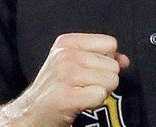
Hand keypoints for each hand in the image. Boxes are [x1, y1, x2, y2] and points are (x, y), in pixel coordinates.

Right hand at [1, 33, 130, 126]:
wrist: (31, 112)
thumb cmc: (55, 88)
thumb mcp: (73, 63)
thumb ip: (101, 56)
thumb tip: (124, 60)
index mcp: (67, 42)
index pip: (110, 43)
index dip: (107, 60)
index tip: (93, 70)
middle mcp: (65, 55)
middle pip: (112, 65)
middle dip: (104, 79)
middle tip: (84, 86)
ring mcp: (65, 75)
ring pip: (110, 80)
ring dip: (101, 91)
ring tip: (82, 93)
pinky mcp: (66, 96)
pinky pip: (100, 95)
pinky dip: (95, 102)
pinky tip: (80, 102)